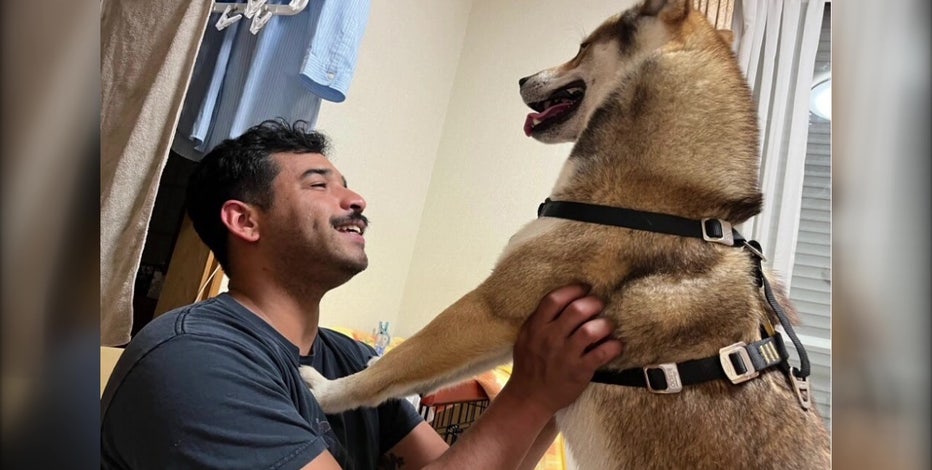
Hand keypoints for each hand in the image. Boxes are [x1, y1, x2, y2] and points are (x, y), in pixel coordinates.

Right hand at [506, 285, 622, 413]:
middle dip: (594, 303)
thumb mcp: (525, 338)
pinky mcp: (579, 371)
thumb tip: (562, 300)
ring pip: (591, 330)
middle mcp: (550, 339)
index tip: (585, 288)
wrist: (529, 398)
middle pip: (577, 310)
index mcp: (536, 328)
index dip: (573, 289)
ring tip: (608, 325)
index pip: (554, 299)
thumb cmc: (529, 365)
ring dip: (605, 324)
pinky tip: (617, 345)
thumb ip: (539, 320)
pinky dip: (613, 347)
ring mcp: (565, 355)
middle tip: (599, 305)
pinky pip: (602, 354)